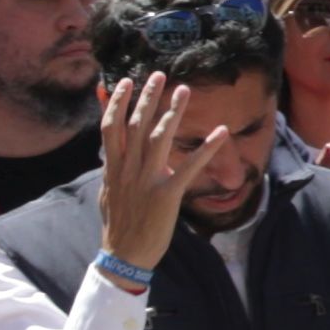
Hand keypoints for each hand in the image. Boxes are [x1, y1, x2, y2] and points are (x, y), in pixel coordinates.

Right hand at [94, 71, 220, 272]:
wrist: (124, 255)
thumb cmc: (119, 224)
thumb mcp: (108, 192)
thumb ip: (111, 170)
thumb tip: (109, 152)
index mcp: (112, 168)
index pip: (111, 128)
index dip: (116, 103)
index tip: (125, 81)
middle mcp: (127, 170)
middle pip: (135, 126)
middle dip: (147, 97)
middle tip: (159, 74)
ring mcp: (146, 181)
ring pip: (159, 139)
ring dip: (173, 112)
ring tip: (185, 90)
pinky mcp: (167, 195)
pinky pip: (189, 167)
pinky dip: (206, 148)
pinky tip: (221, 132)